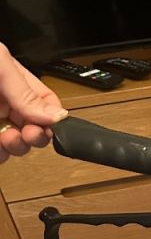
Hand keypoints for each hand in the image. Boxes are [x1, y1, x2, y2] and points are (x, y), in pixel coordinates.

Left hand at [0, 44, 67, 164]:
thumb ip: (26, 91)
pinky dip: (2, 156)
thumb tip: (57, 115)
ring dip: (19, 148)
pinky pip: (0, 154)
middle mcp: (5, 102)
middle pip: (36, 128)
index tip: (51, 126)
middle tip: (30, 135)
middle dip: (37, 136)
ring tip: (9, 141)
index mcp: (13, 81)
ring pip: (18, 145)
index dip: (54, 118)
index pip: (47, 104)